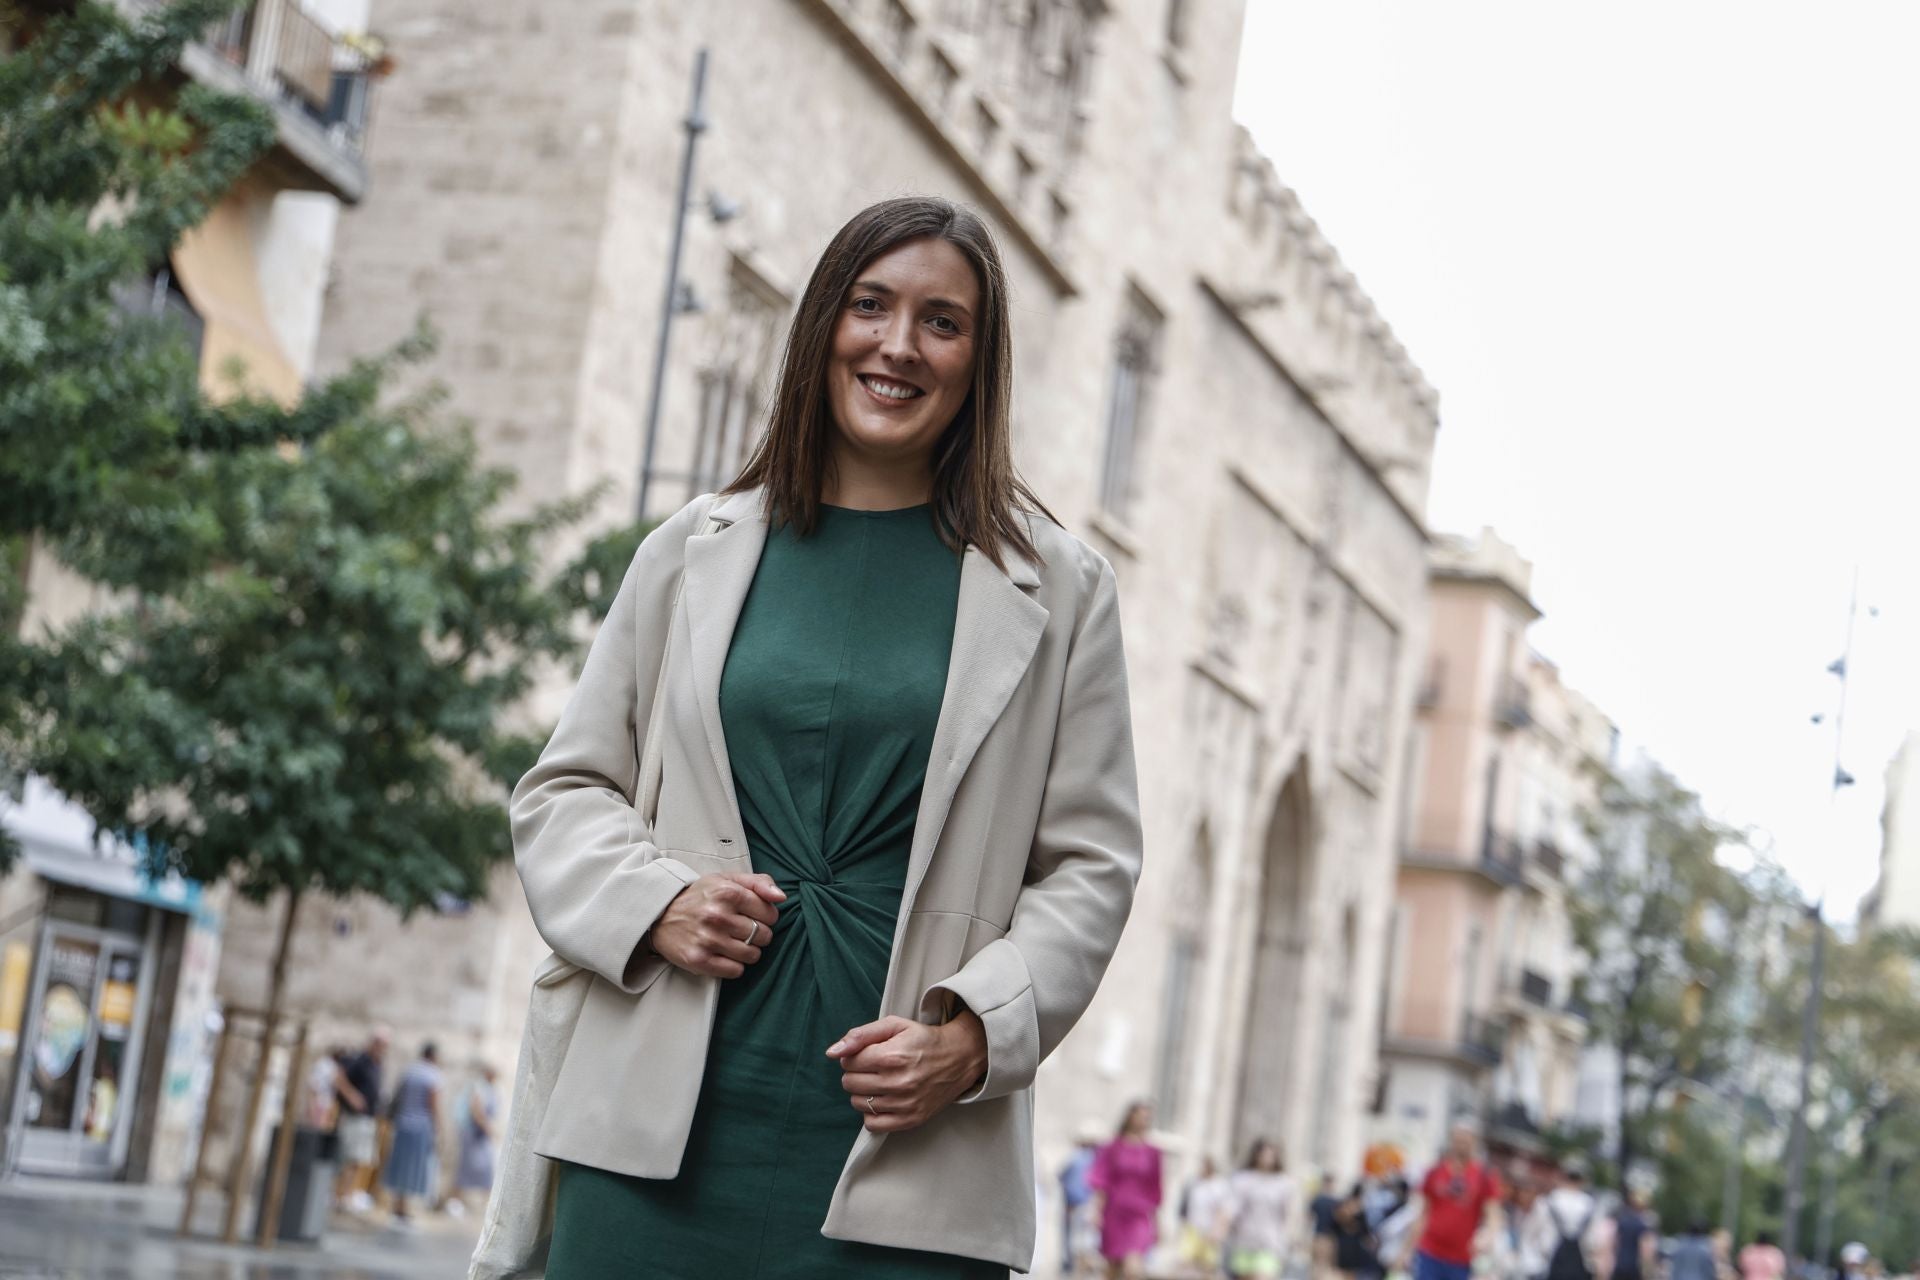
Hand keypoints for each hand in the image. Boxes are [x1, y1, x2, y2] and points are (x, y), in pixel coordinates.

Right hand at [647, 872, 784, 978]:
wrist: (661, 915)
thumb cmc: (700, 897)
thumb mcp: (727, 879)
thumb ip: (759, 883)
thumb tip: (781, 897)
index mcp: (727, 892)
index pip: (770, 913)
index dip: (766, 916)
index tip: (753, 916)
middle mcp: (717, 915)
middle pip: (763, 935)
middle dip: (758, 934)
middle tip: (742, 929)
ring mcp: (708, 939)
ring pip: (752, 955)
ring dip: (748, 951)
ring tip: (734, 942)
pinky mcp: (699, 960)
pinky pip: (736, 971)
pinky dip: (734, 965)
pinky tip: (724, 954)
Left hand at [827, 1012, 987, 1132]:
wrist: (959, 1057)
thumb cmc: (923, 1039)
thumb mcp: (894, 1025)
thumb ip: (860, 1035)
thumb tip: (832, 1052)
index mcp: (891, 1055)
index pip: (849, 1061)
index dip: (854, 1056)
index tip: (867, 1054)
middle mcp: (898, 1082)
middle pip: (850, 1083)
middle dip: (855, 1073)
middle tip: (872, 1068)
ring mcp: (905, 1104)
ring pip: (858, 1103)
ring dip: (862, 1092)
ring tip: (879, 1082)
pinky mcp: (911, 1120)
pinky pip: (873, 1125)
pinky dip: (871, 1113)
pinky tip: (882, 1100)